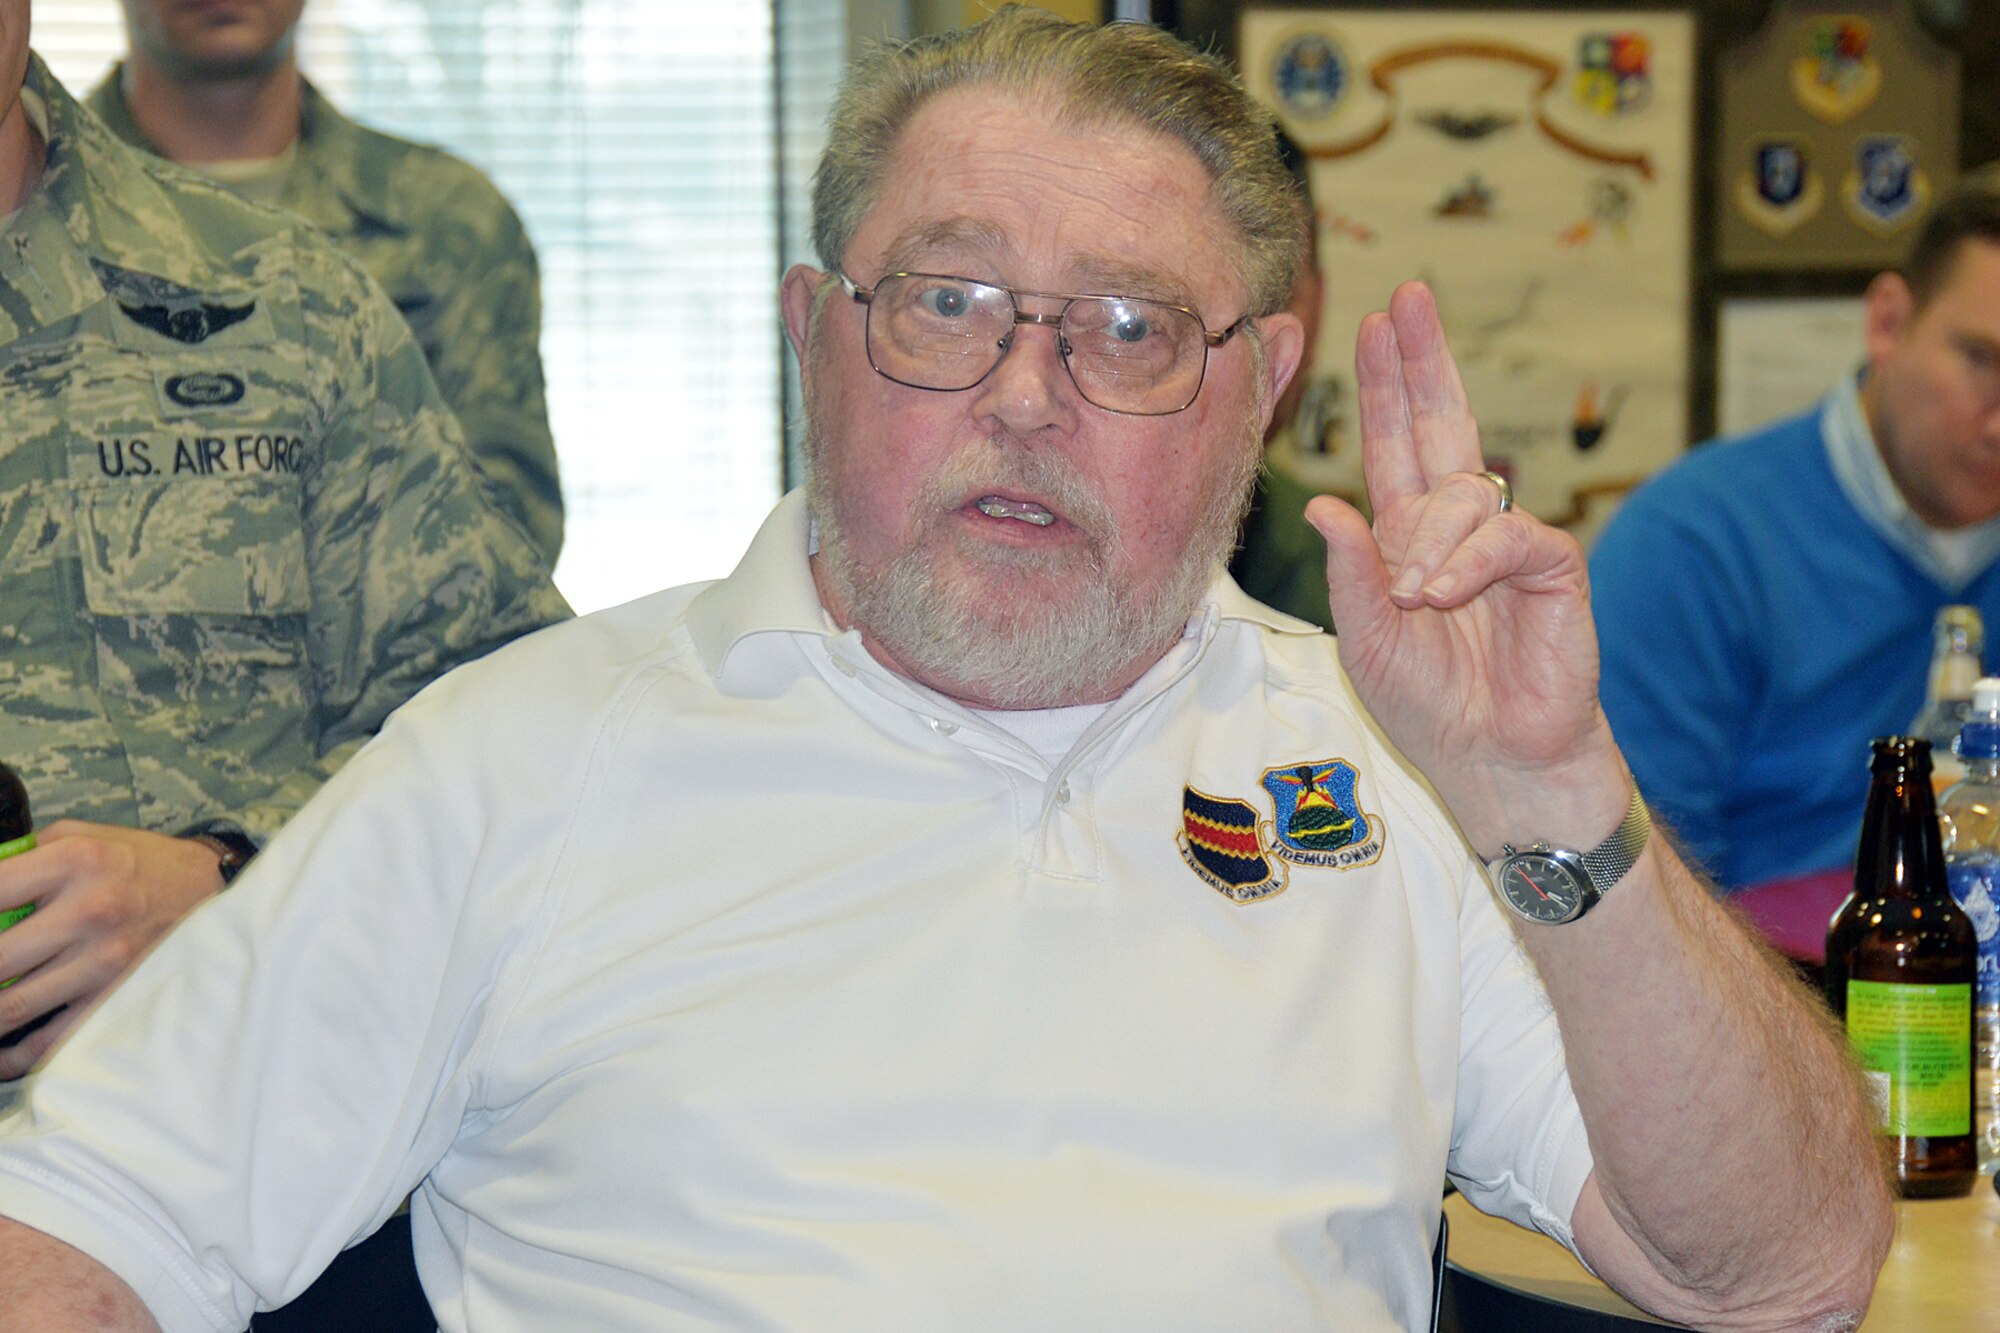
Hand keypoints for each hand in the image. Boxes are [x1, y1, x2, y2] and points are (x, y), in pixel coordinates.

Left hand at [0, 822, 222, 1077]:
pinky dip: (12, 1055)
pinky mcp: (118, 998)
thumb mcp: (81, 836)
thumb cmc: (137, 863)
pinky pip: (49, 1041)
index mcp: (75, 861)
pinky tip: (1, 1050)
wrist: (211, 892)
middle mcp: (89, 911)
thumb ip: (22, 858)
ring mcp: (105, 961)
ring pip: (9, 1007)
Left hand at [1306, 282, 1625, 854]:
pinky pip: (1507, 536)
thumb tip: (1323, 502)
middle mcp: (1456, 526)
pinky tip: (1445, 594)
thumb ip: (1351, 573)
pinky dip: (1470, 563)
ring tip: (1416, 598)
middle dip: (1423, 363)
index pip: (1395, 444)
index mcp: (1408, 536)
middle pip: (1442, 424)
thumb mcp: (1368, 639)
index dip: (1386, 385)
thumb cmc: (1429, 703)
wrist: (1493, 756)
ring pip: (1463, 495)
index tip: (1374, 323)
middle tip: (1411, 300)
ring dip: (1428, 543)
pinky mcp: (1551, 568)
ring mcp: (1506, 542)